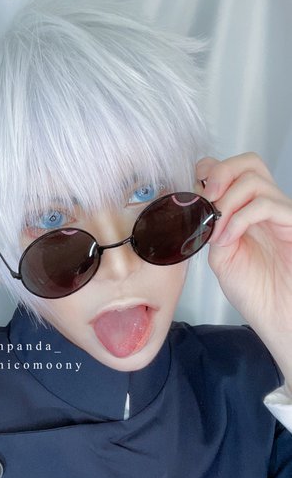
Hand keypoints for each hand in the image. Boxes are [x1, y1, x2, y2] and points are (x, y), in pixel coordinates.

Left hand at [196, 153, 291, 363]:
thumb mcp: (221, 255)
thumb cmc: (255, 291)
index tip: (194, 197)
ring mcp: (282, 213)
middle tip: (207, 200)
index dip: (210, 174)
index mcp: (249, 210)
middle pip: (248, 162)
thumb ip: (211, 227)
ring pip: (254, 178)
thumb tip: (199, 207)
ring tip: (218, 231)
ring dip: (227, 202)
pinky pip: (266, 204)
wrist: (278, 315)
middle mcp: (267, 206)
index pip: (232, 170)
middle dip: (220, 173)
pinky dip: (240, 218)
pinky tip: (230, 239)